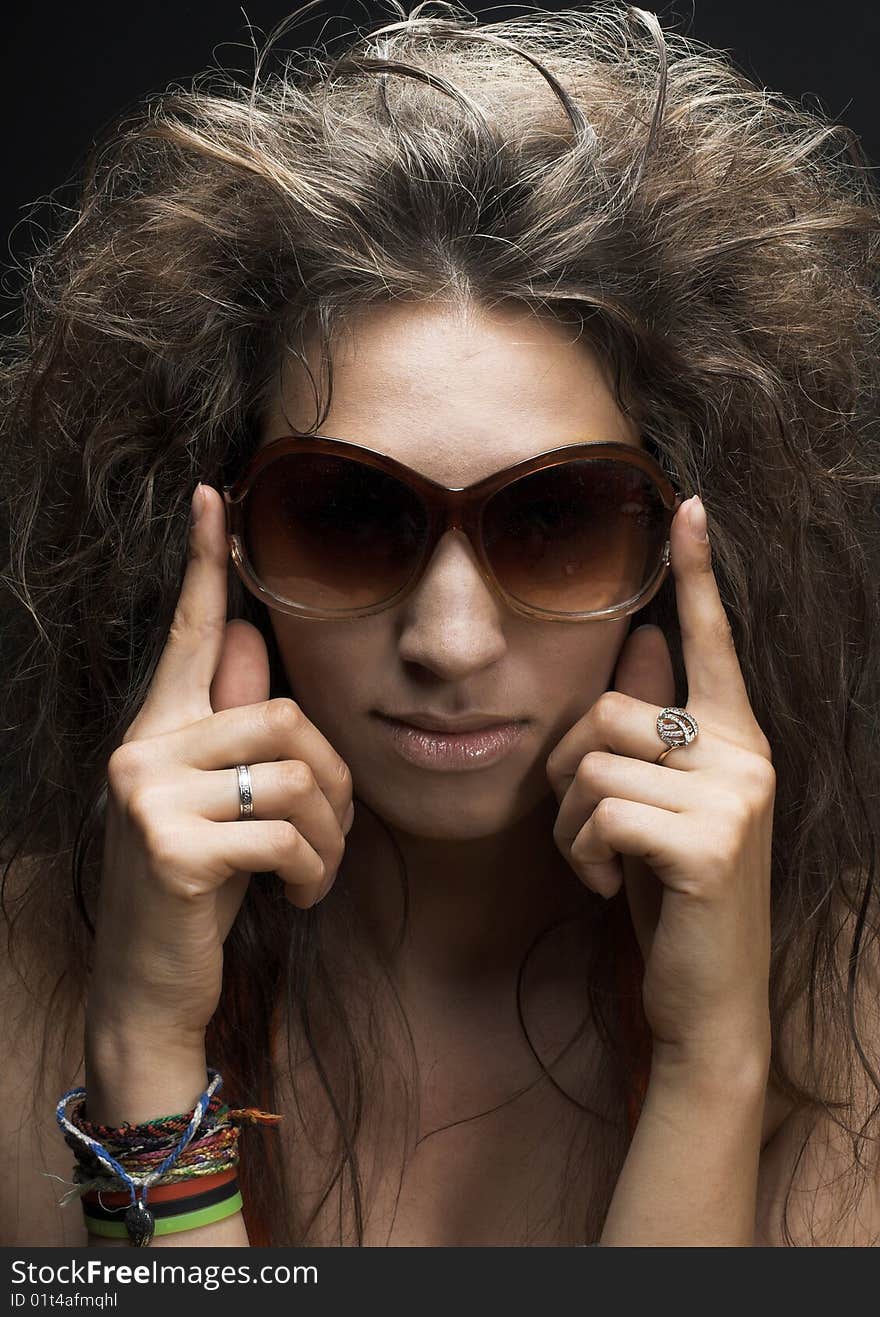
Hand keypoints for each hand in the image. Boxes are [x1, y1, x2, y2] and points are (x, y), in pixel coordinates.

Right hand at [89, 482, 353, 1046]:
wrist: (150, 989)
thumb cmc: (200, 890)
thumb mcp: (220, 806)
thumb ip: (234, 732)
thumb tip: (259, 648)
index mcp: (158, 731)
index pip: (189, 634)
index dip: (206, 566)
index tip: (214, 495)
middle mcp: (141, 749)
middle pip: (286, 717)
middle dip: (334, 781)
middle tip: (331, 834)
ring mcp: (146, 796)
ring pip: (295, 775)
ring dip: (330, 835)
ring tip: (313, 871)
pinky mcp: (168, 847)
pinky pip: (286, 834)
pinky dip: (315, 870)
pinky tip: (298, 897)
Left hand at [546, 496, 774, 1068]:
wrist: (706, 995)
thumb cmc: (669, 894)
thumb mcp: (657, 805)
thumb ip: (652, 727)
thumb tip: (640, 637)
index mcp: (735, 739)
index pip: (714, 642)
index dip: (700, 574)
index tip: (690, 504)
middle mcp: (747, 756)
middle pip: (608, 710)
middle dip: (565, 771)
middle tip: (581, 825)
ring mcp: (736, 798)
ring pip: (591, 764)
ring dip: (568, 824)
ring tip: (598, 860)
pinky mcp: (709, 843)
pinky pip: (599, 814)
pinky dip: (580, 855)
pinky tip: (606, 886)